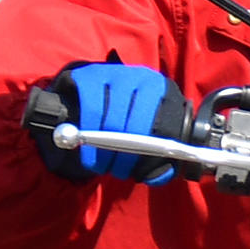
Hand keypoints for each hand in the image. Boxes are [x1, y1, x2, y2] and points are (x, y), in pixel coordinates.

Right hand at [39, 61, 178, 182]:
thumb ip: (158, 160)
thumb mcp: (146, 135)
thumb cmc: (126, 119)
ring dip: (105, 149)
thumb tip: (161, 175)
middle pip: (137, 123)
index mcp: (163, 92)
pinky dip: (88, 133)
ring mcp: (117, 73)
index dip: (149, 151)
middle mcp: (143, 77)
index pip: (163, 124)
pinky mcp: (92, 74)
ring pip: (113, 118)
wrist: (94, 91)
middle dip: (126, 154)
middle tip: (117, 172)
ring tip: (102, 166)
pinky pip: (91, 108)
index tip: (136, 171)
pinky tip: (86, 148)